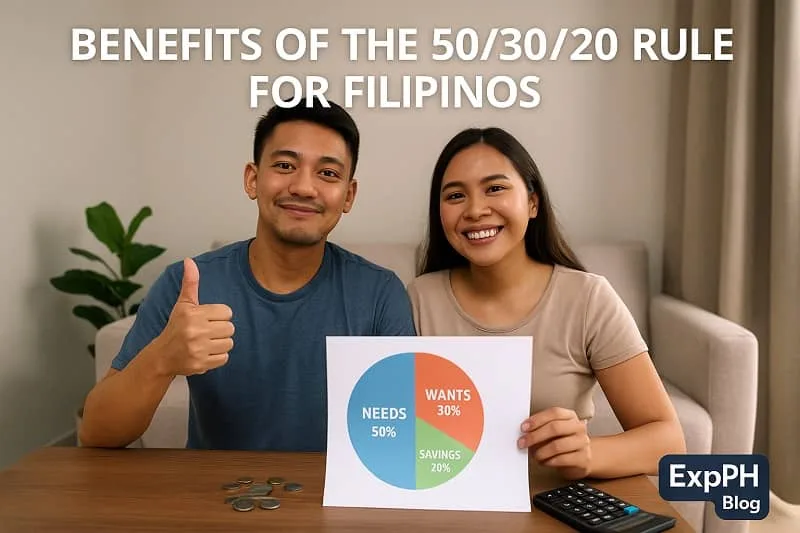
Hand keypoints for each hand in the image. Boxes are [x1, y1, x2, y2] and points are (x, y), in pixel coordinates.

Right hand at [154, 258, 233, 376]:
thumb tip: (189, 261)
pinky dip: (217, 357)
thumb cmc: (176, 327)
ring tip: (207, 342)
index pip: (227, 312)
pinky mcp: (201, 364)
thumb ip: (190, 283)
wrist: (162, 356)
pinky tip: (206, 353)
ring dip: (220, 343)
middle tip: (207, 332)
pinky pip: (224, 358)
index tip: (207, 319)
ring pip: (229, 343)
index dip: (219, 315)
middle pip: (230, 328)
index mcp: (193, 314)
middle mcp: (195, 331)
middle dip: (221, 330)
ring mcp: (198, 349)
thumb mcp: (183, 304)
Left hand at [518, 407, 591, 479]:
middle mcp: (578, 427)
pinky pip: (562, 459)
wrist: (582, 458)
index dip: (537, 419)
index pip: (554, 413)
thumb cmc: (563, 442)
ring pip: (558, 445)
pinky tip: (545, 462)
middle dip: (535, 436)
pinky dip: (549, 461)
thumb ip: (541, 428)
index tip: (523, 428)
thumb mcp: (553, 432)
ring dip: (541, 452)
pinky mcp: (583, 458)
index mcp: (570, 416)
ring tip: (535, 455)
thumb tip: (524, 432)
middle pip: (555, 428)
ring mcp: (583, 442)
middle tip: (523, 443)